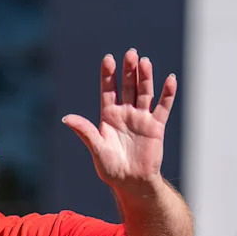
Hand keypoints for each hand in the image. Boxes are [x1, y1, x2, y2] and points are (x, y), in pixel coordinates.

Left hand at [62, 48, 176, 190]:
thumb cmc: (111, 168)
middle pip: (127, 87)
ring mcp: (141, 118)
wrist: (131, 182)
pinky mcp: (156, 126)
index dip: (108, 75)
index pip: (108, 91)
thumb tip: (66, 118)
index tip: (108, 59)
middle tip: (130, 53)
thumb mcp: (96, 148)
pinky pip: (163, 107)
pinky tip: (170, 79)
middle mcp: (125, 114)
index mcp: (108, 117)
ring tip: (144, 61)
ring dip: (145, 77)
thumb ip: (84, 131)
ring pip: (144, 93)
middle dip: (128, 71)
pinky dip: (168, 93)